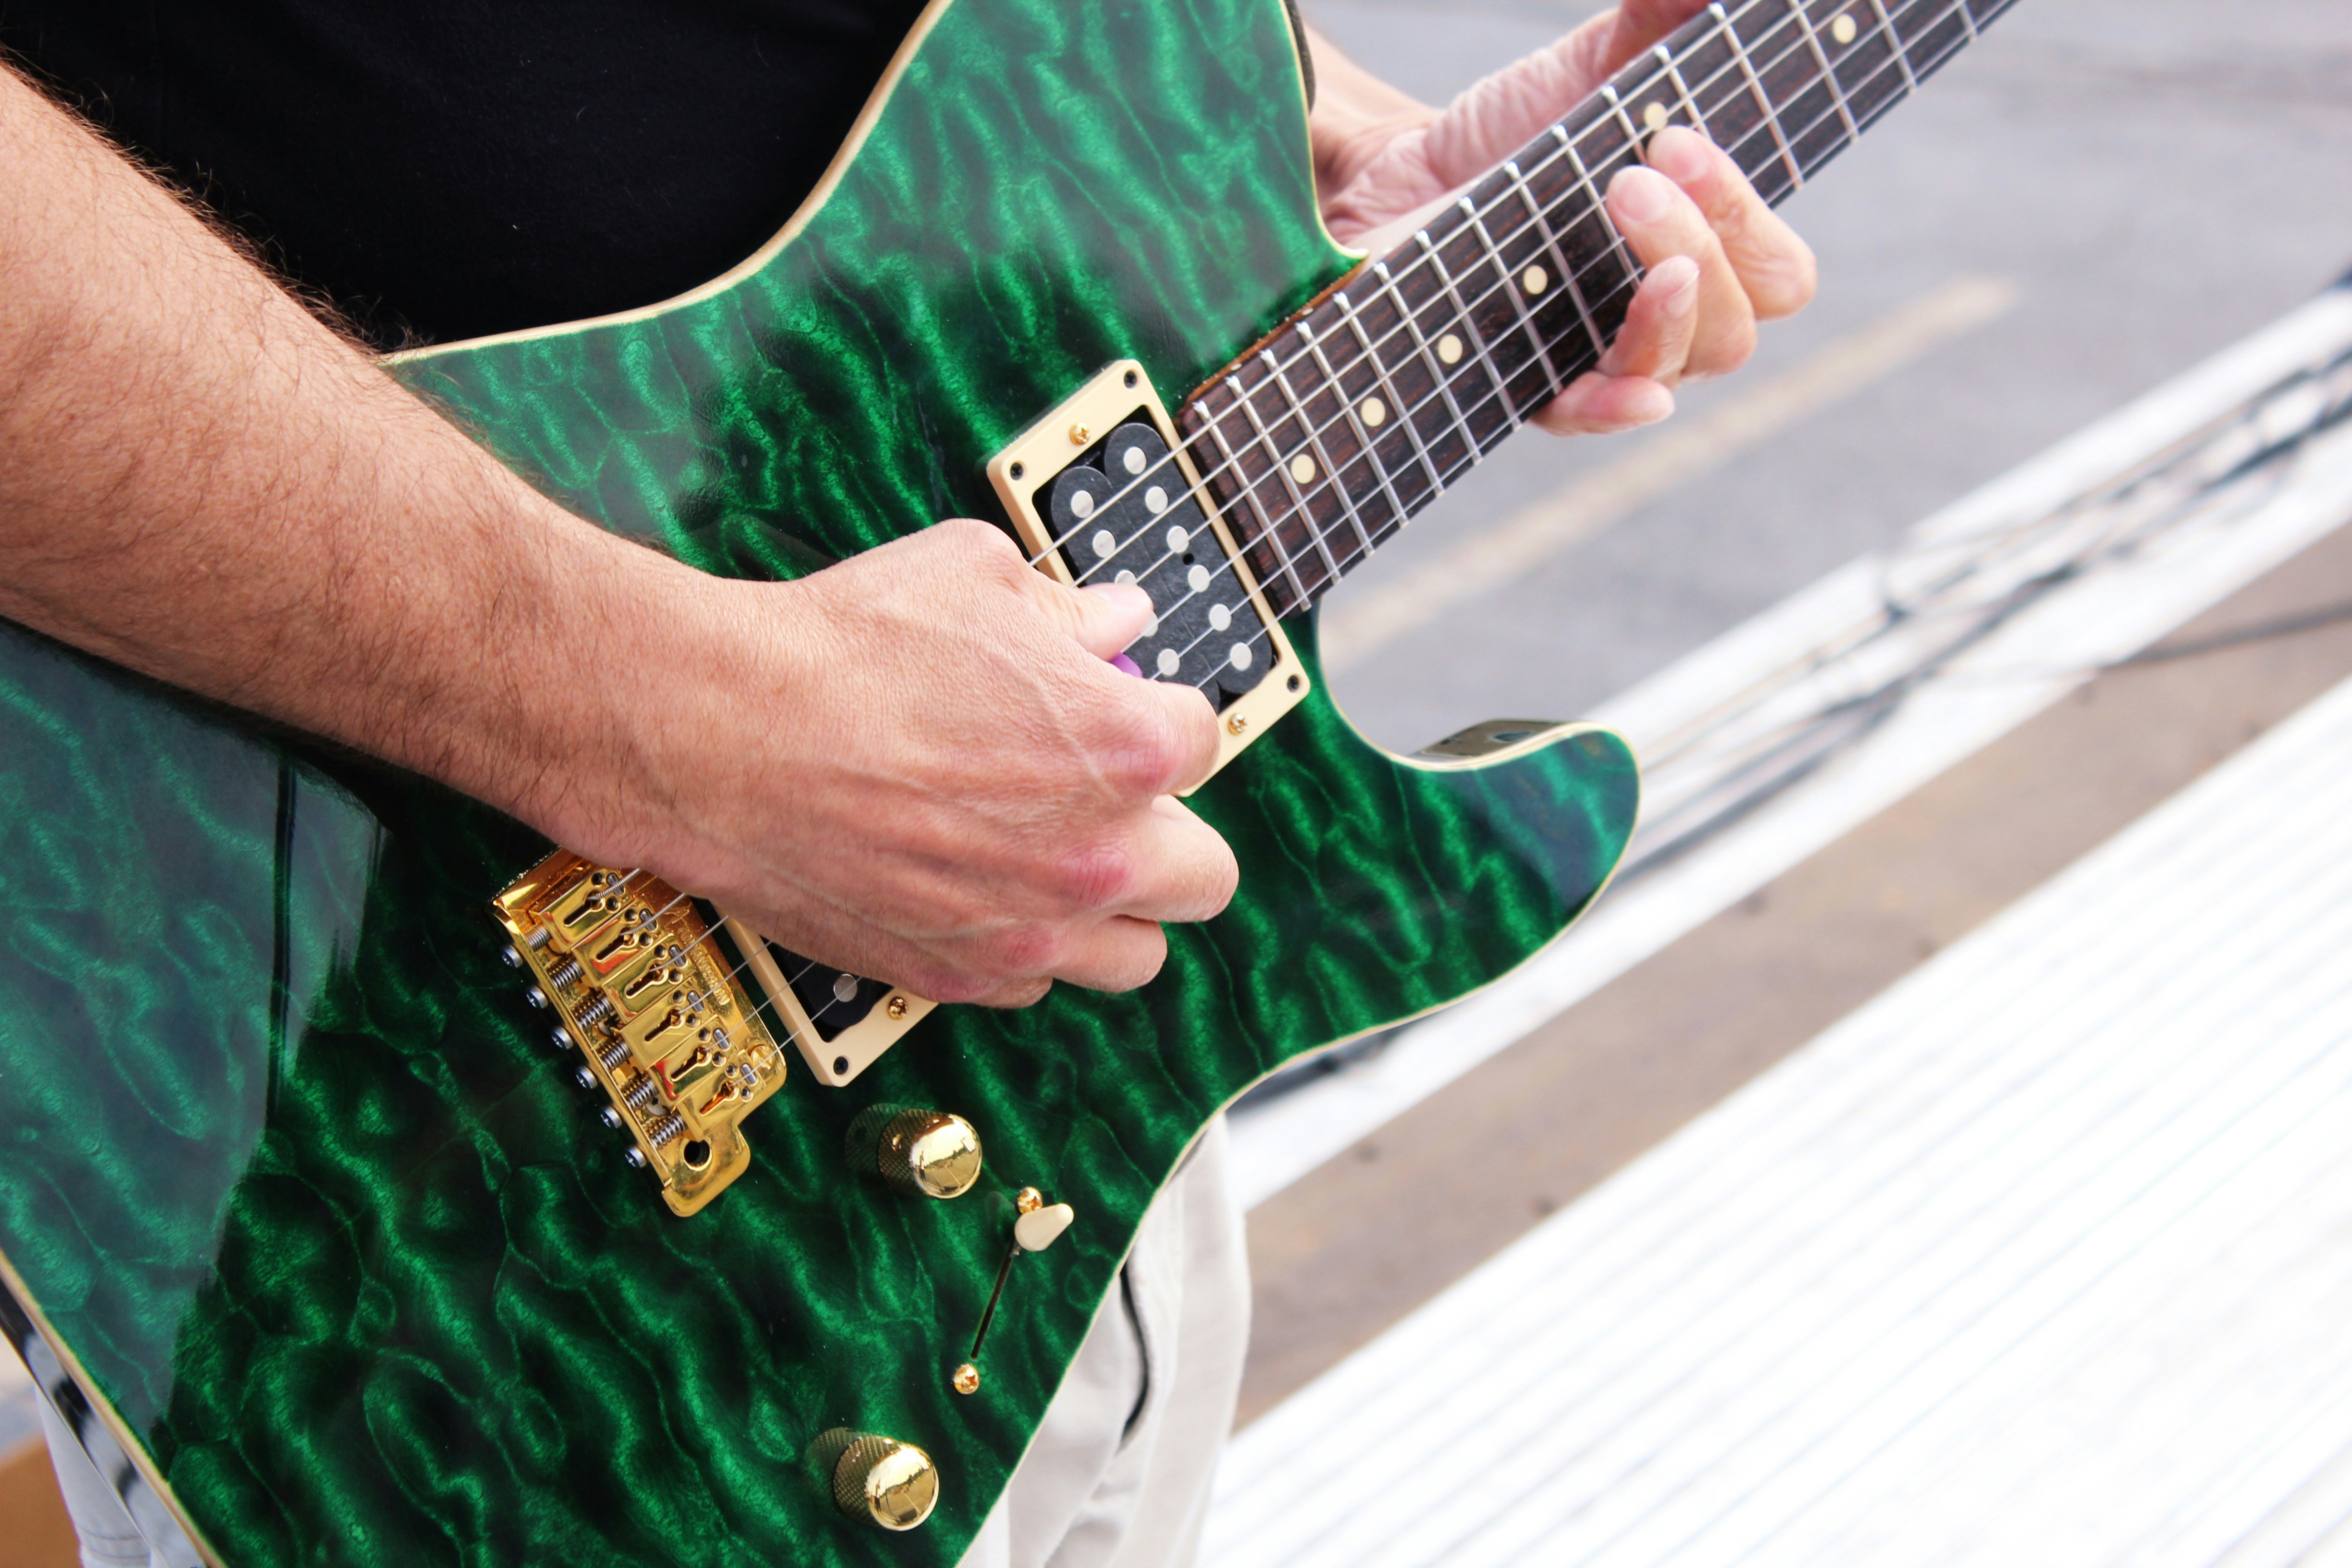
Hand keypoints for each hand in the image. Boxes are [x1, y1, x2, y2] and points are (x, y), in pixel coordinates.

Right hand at [546, 522, 1238, 1007]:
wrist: (717, 733)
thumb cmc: (841, 647)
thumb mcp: (975, 577)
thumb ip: (1068, 610)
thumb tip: (1116, 623)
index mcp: (1124, 747)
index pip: (1205, 739)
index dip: (1159, 714)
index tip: (1116, 706)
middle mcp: (1096, 856)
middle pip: (1205, 877)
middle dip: (1171, 831)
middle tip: (1114, 800)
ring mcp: (1029, 929)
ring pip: (1137, 957)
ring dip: (1116, 910)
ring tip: (1061, 861)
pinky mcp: (956, 974)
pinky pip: (1035, 985)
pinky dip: (1025, 946)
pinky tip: (981, 891)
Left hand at [1306, 0, 1816, 433]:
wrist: (1404, 181)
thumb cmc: (1516, 136)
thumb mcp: (1595, 67)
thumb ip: (1662, 22)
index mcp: (1703, 251)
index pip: (1775, 270)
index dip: (1747, 212)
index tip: (1679, 138)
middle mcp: (1665, 317)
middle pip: (1737, 326)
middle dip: (1706, 243)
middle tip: (1634, 176)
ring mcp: (1599, 356)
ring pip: (1679, 364)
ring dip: (1666, 302)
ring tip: (1620, 212)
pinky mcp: (1526, 384)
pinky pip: (1590, 417)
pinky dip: (1618, 407)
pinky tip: (1638, 392)